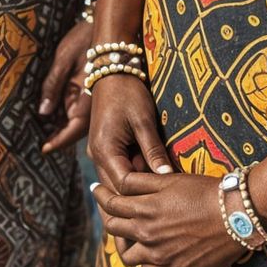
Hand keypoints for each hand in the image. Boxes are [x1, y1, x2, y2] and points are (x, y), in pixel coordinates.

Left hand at [39, 19, 90, 152]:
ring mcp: (92, 98)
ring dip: (61, 125)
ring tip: (41, 133)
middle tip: (37, 143)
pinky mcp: (91, 91)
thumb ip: (53, 86)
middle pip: (75, 128)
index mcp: (88, 99)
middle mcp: (93, 104)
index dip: (58, 141)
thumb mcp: (63, 60)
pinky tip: (52, 115)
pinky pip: (78, 108)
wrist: (107, 26)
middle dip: (58, 136)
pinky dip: (66, 113)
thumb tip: (43, 112)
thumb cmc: (83, 39)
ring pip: (76, 119)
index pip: (73, 130)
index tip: (44, 150)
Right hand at [87, 73, 172, 192]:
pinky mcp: (105, 149)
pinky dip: (134, 173)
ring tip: (161, 183)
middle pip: (117, 189)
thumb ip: (153, 150)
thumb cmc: (128, 93)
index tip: (168, 191)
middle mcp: (97, 156)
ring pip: (117, 181)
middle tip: (166, 194)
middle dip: (140, 192)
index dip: (146, 191)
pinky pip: (118, 170)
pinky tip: (152, 170)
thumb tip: (167, 176)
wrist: (112, 72)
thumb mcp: (143, 121)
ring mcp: (99, 153)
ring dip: (138, 183)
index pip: (123, 185)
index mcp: (104, 150)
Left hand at [92, 171, 243, 266]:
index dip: (100, 195)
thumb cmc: (204, 192)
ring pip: (133, 260)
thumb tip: (119, 182)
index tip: (95, 188)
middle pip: (116, 234)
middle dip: (111, 221)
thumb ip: (140, 182)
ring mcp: (163, 260)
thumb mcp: (169, 180)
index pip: (111, 206)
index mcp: (143, 213)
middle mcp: (148, 239)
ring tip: (134, 241)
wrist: (237, 216)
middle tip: (112, 214)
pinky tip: (156, 266)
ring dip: (130, 249)